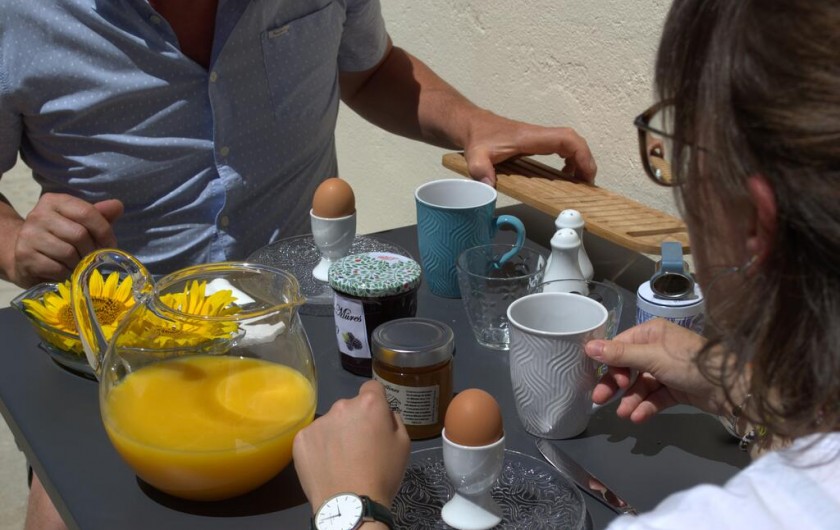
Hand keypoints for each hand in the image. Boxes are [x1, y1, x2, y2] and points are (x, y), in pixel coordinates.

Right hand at [11, 193, 122, 285]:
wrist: (24, 254)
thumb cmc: (60, 237)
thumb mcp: (80, 223)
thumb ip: (99, 215)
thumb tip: (117, 206)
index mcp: (54, 201)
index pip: (87, 212)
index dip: (104, 231)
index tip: (109, 245)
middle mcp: (38, 214)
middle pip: (79, 234)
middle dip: (91, 250)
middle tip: (92, 258)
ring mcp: (28, 235)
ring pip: (68, 253)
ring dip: (79, 264)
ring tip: (77, 265)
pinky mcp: (24, 256)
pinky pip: (57, 269)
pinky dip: (66, 274)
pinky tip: (64, 271)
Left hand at [293, 380, 409, 511]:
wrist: (350, 504)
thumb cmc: (382, 474)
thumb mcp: (404, 445)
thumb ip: (394, 420)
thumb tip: (384, 414)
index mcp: (369, 403)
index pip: (372, 387)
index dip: (375, 401)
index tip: (374, 419)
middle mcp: (341, 406)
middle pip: (350, 407)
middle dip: (355, 420)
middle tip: (359, 446)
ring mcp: (319, 422)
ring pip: (331, 422)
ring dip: (336, 433)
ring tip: (340, 460)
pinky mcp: (301, 438)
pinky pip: (313, 437)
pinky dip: (319, 447)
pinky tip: (325, 465)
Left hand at [462, 110, 596, 186]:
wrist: (472, 125)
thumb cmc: (477, 138)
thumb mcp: (475, 155)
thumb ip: (480, 170)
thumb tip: (489, 187)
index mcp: (530, 138)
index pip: (565, 139)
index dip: (581, 154)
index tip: (586, 174)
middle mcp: (538, 135)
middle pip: (573, 141)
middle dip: (585, 160)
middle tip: (587, 183)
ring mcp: (538, 138)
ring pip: (569, 143)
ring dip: (579, 160)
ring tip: (578, 181)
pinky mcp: (536, 143)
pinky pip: (560, 147)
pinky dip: (569, 159)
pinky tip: (564, 174)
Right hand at [584, 319, 725, 421]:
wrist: (730, 388)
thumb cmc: (690, 363)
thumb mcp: (652, 357)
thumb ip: (620, 354)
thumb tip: (588, 346)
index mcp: (652, 333)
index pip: (621, 346)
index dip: (610, 363)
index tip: (604, 379)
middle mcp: (657, 349)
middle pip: (628, 367)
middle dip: (615, 385)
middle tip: (600, 400)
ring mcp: (667, 370)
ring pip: (640, 385)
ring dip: (631, 400)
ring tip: (624, 415)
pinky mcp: (676, 389)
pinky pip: (655, 397)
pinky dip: (646, 407)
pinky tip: (639, 417)